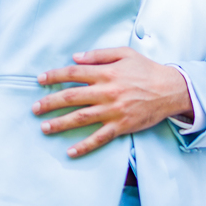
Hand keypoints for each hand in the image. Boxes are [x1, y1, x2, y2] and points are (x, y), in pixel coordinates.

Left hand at [34, 48, 191, 155]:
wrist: (171, 90)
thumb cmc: (148, 70)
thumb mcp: (125, 53)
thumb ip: (99, 55)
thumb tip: (75, 57)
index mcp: (107, 73)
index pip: (74, 73)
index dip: (54, 76)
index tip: (40, 80)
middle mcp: (107, 92)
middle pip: (71, 97)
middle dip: (50, 103)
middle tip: (34, 108)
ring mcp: (113, 111)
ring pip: (81, 118)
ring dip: (60, 123)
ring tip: (44, 127)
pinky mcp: (121, 126)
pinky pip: (99, 138)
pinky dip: (84, 146)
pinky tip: (70, 152)